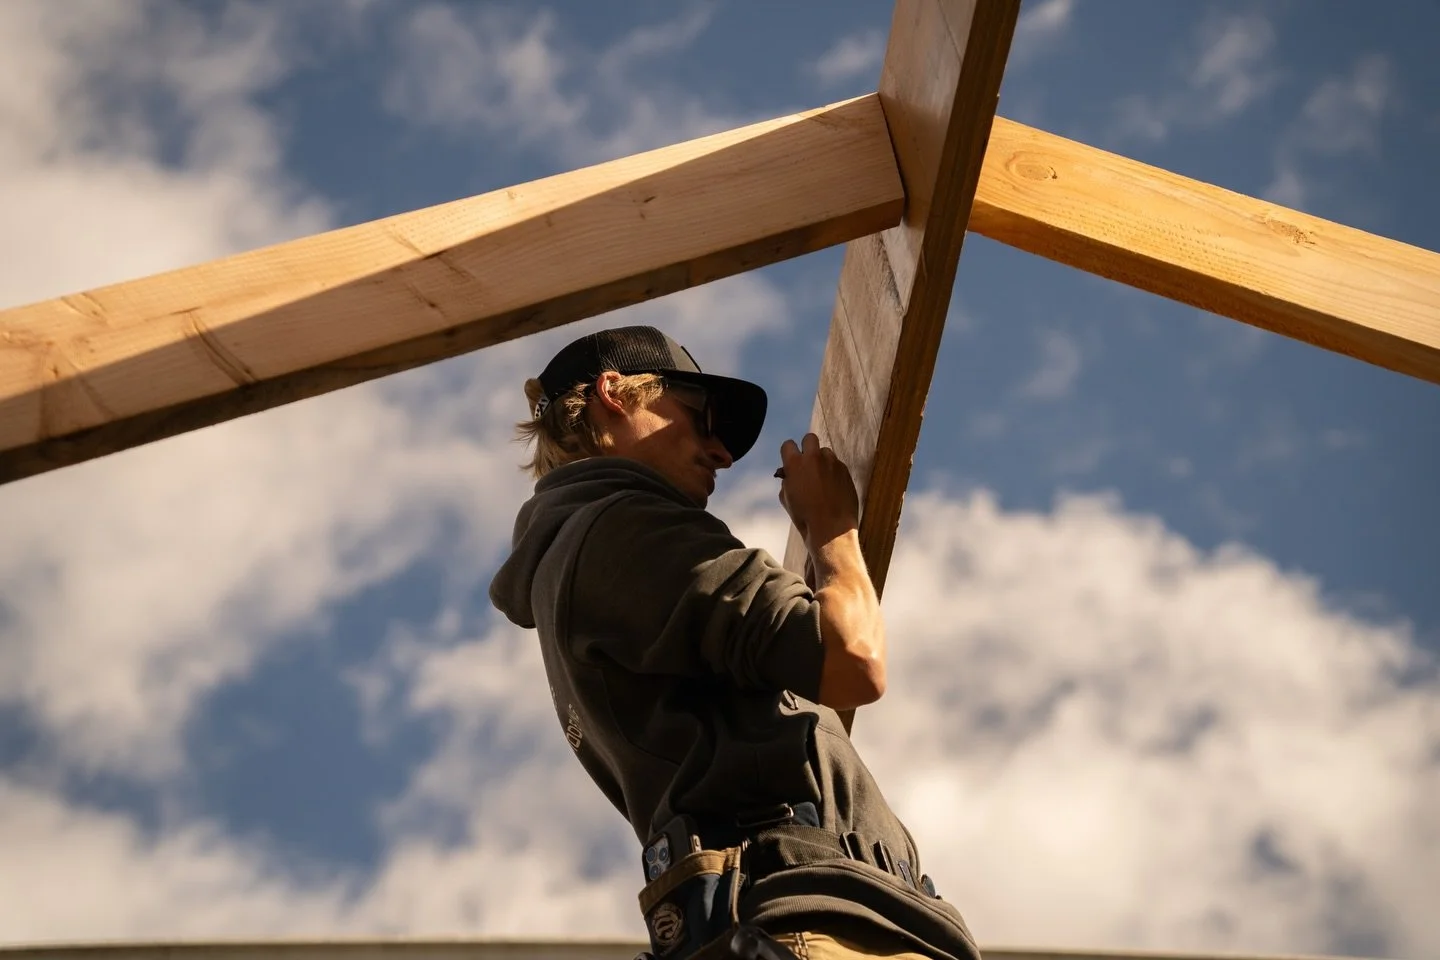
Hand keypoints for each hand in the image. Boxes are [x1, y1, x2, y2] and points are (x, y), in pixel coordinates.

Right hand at [776, 433, 858, 550]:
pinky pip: (837, 465)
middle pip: (809, 438)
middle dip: (807, 448)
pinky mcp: (846, 471)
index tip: (791, 462)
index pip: (788, 444)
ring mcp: (832, 463)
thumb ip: (787, 481)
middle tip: (808, 464)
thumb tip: (789, 475)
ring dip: (823, 461)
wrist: (830, 528)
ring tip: (823, 479)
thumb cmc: (804, 517)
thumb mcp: (786, 499)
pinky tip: (833, 489)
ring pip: (826, 452)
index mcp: (795, 464)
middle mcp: (814, 458)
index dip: (789, 453)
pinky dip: (834, 473)